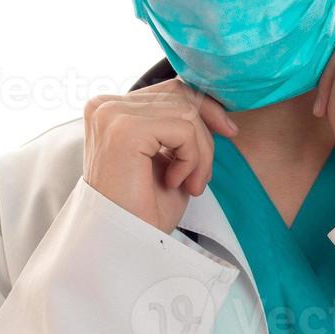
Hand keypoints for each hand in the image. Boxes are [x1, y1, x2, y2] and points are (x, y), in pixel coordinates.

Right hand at [83, 78, 237, 232]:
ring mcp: (113, 115)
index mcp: (111, 109)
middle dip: (205, 137)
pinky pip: (184, 129)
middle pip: (181, 96)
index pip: (169, 90)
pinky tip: (176, 183)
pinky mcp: (126, 129)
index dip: (205, 109)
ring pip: (187, 113)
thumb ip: (180, 126)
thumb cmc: (144, 208)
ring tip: (190, 185)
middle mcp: (105, 106)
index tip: (229, 131)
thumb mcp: (168, 157)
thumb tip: (214, 104)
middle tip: (201, 178)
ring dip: (200, 154)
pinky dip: (192, 159)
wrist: (125, 243)